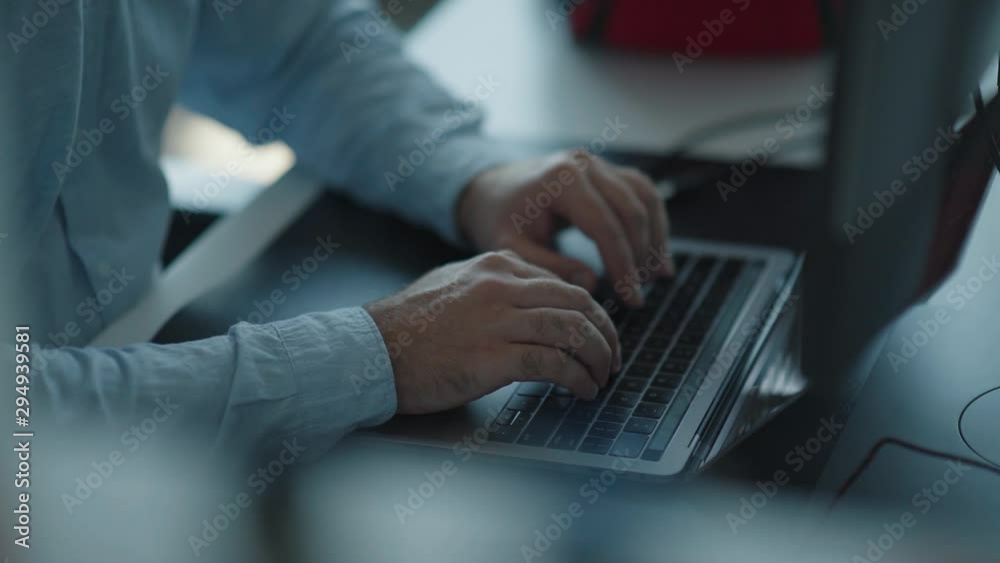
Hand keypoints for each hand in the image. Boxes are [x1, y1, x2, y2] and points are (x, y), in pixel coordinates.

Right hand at [364, 251, 620, 414]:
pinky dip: (578, 379)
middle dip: (605, 333)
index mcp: (497, 265)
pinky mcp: (493, 357)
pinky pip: (554, 364)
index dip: (591, 312)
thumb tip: (532, 301)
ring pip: (573, 331)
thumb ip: (494, 287)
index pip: (564, 283)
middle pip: (579, 303)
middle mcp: (502, 286)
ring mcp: (498, 320)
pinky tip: (583, 391)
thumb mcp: (454, 285)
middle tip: (613, 357)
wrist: (371, 351)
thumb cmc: (407, 326)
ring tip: (603, 378)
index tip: (599, 333)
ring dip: (598, 358)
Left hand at [456, 151, 673, 307]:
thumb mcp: (513, 248)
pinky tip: (657, 251)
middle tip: (641, 294)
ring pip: (644, 198)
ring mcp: (598, 163)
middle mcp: (584, 164)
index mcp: (560, 180)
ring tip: (658, 276)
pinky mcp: (606, 169)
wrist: (491, 190)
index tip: (631, 297)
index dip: (622, 265)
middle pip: (631, 210)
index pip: (604, 225)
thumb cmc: (500, 219)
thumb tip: (591, 285)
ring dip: (656, 237)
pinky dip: (654, 221)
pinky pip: (641, 191)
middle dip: (641, 256)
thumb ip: (550, 268)